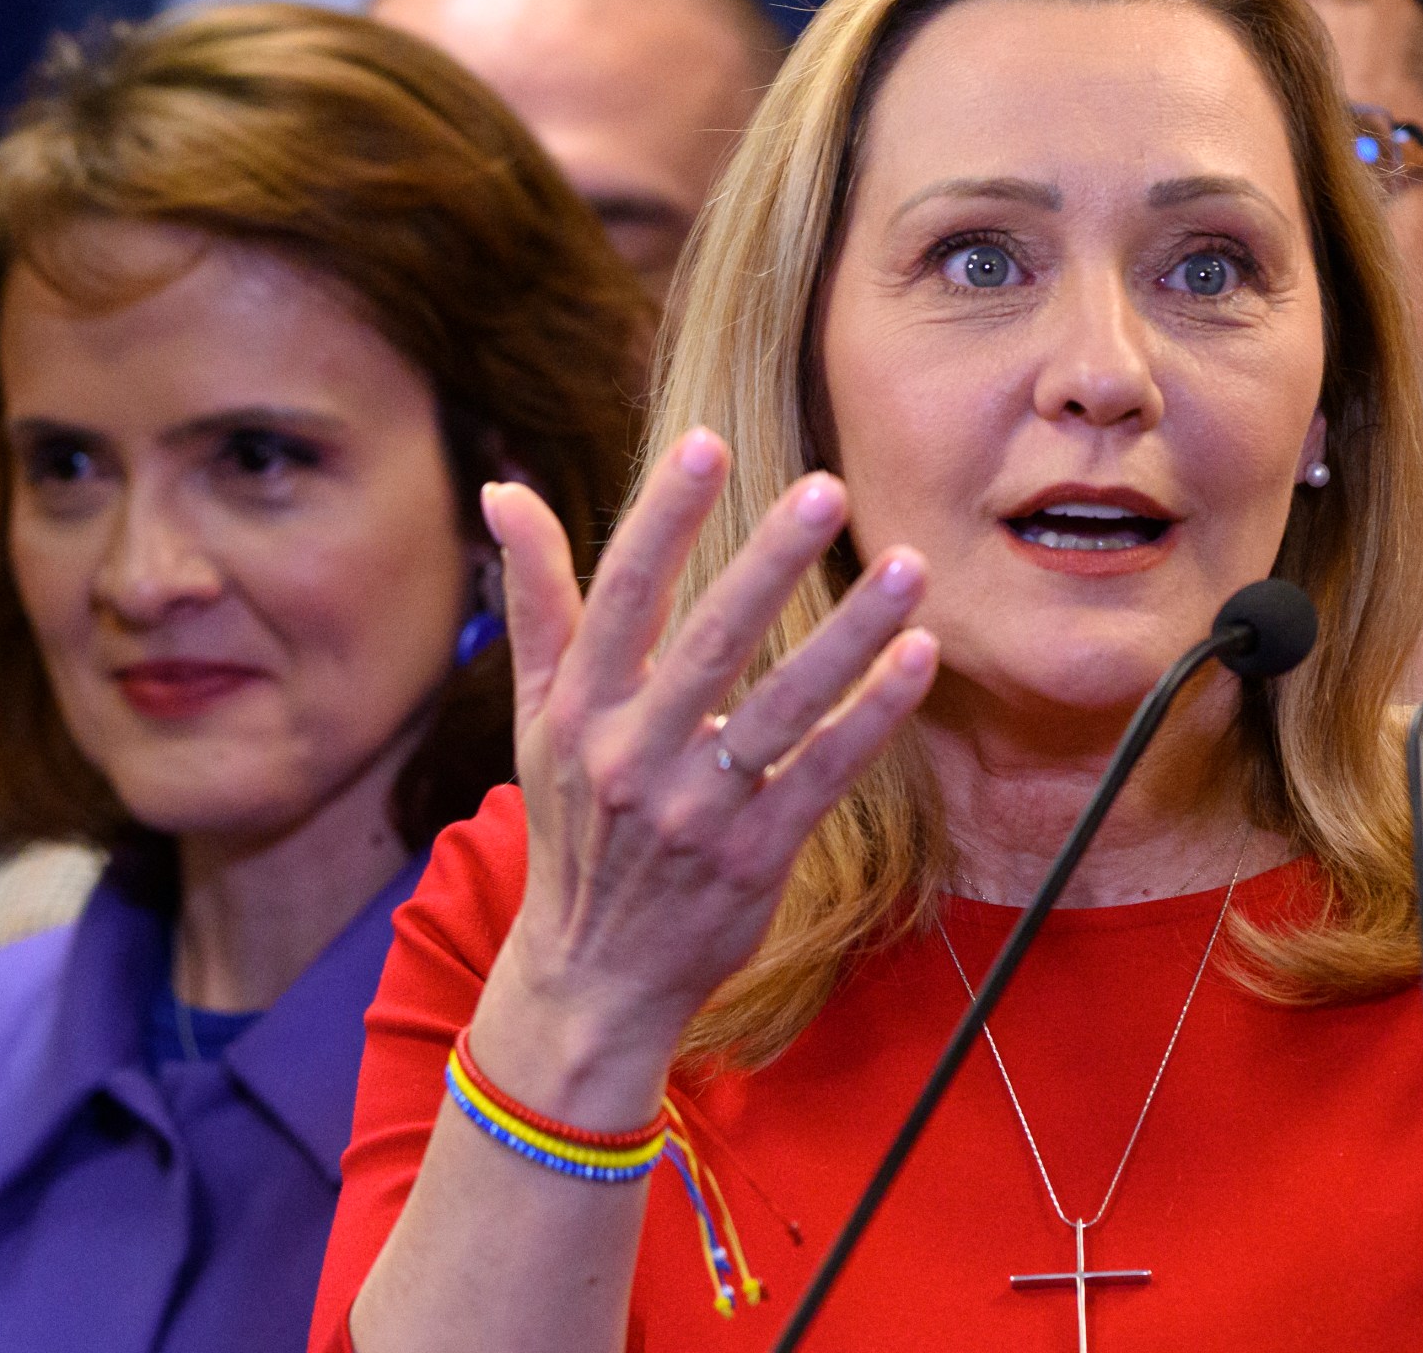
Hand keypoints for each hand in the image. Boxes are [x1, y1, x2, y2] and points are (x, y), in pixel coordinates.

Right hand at [472, 429, 937, 1111]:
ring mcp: (698, 809)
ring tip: (909, 567)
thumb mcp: (540, 720)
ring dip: (850, 633)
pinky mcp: (755, 855)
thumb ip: (537, 602)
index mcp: (581, 709)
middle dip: (769, 561)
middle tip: (827, 489)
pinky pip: (825, 772)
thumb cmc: (575, 829)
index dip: (664, 518)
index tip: (708, 445)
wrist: (591, 977)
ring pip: (784, 704)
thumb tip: (503, 491)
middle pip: (711, 640)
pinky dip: (874, 716)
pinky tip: (919, 658)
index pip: (623, 594)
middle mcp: (634, 754)